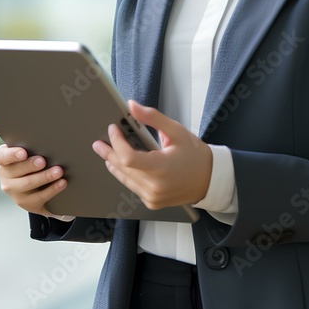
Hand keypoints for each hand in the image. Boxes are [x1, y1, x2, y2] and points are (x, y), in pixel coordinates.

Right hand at [0, 145, 68, 216]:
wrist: (36, 183)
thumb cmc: (32, 159)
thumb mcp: (28, 152)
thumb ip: (31, 146)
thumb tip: (46, 141)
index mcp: (3, 160)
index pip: (1, 156)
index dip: (11, 154)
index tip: (23, 153)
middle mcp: (5, 177)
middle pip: (16, 171)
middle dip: (31, 165)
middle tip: (43, 161)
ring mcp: (14, 192)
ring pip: (28, 184)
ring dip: (44, 177)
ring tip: (58, 171)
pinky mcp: (26, 203)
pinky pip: (39, 197)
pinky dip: (52, 189)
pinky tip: (62, 183)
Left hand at [91, 100, 212, 209]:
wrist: (210, 180)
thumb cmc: (195, 155)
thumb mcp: (176, 131)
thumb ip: (152, 118)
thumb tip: (131, 106)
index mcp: (162, 168)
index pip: (128, 158)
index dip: (117, 143)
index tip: (113, 129)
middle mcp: (155, 187)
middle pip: (122, 168)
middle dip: (109, 153)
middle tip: (98, 142)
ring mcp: (152, 197)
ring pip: (125, 179)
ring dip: (114, 163)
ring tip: (105, 151)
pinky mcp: (152, 202)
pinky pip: (132, 186)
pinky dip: (125, 174)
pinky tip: (119, 164)